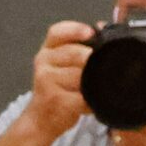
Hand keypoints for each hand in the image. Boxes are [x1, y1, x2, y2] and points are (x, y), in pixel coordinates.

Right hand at [16, 22, 93, 141]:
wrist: (41, 119)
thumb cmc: (58, 89)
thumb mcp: (63, 63)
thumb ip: (81, 45)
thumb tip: (104, 27)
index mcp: (47, 49)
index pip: (57, 32)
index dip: (74, 30)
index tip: (90, 32)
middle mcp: (43, 61)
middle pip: (74, 53)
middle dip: (91, 60)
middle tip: (101, 69)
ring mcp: (46, 81)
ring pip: (80, 75)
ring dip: (92, 83)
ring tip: (92, 89)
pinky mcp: (54, 99)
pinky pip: (81, 96)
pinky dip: (90, 100)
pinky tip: (89, 102)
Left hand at [112, 65, 145, 145]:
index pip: (121, 107)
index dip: (121, 98)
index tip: (126, 92)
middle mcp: (134, 143)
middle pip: (115, 120)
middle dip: (123, 112)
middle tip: (133, 105)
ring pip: (115, 134)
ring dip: (123, 127)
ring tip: (136, 120)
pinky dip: (125, 142)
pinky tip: (138, 137)